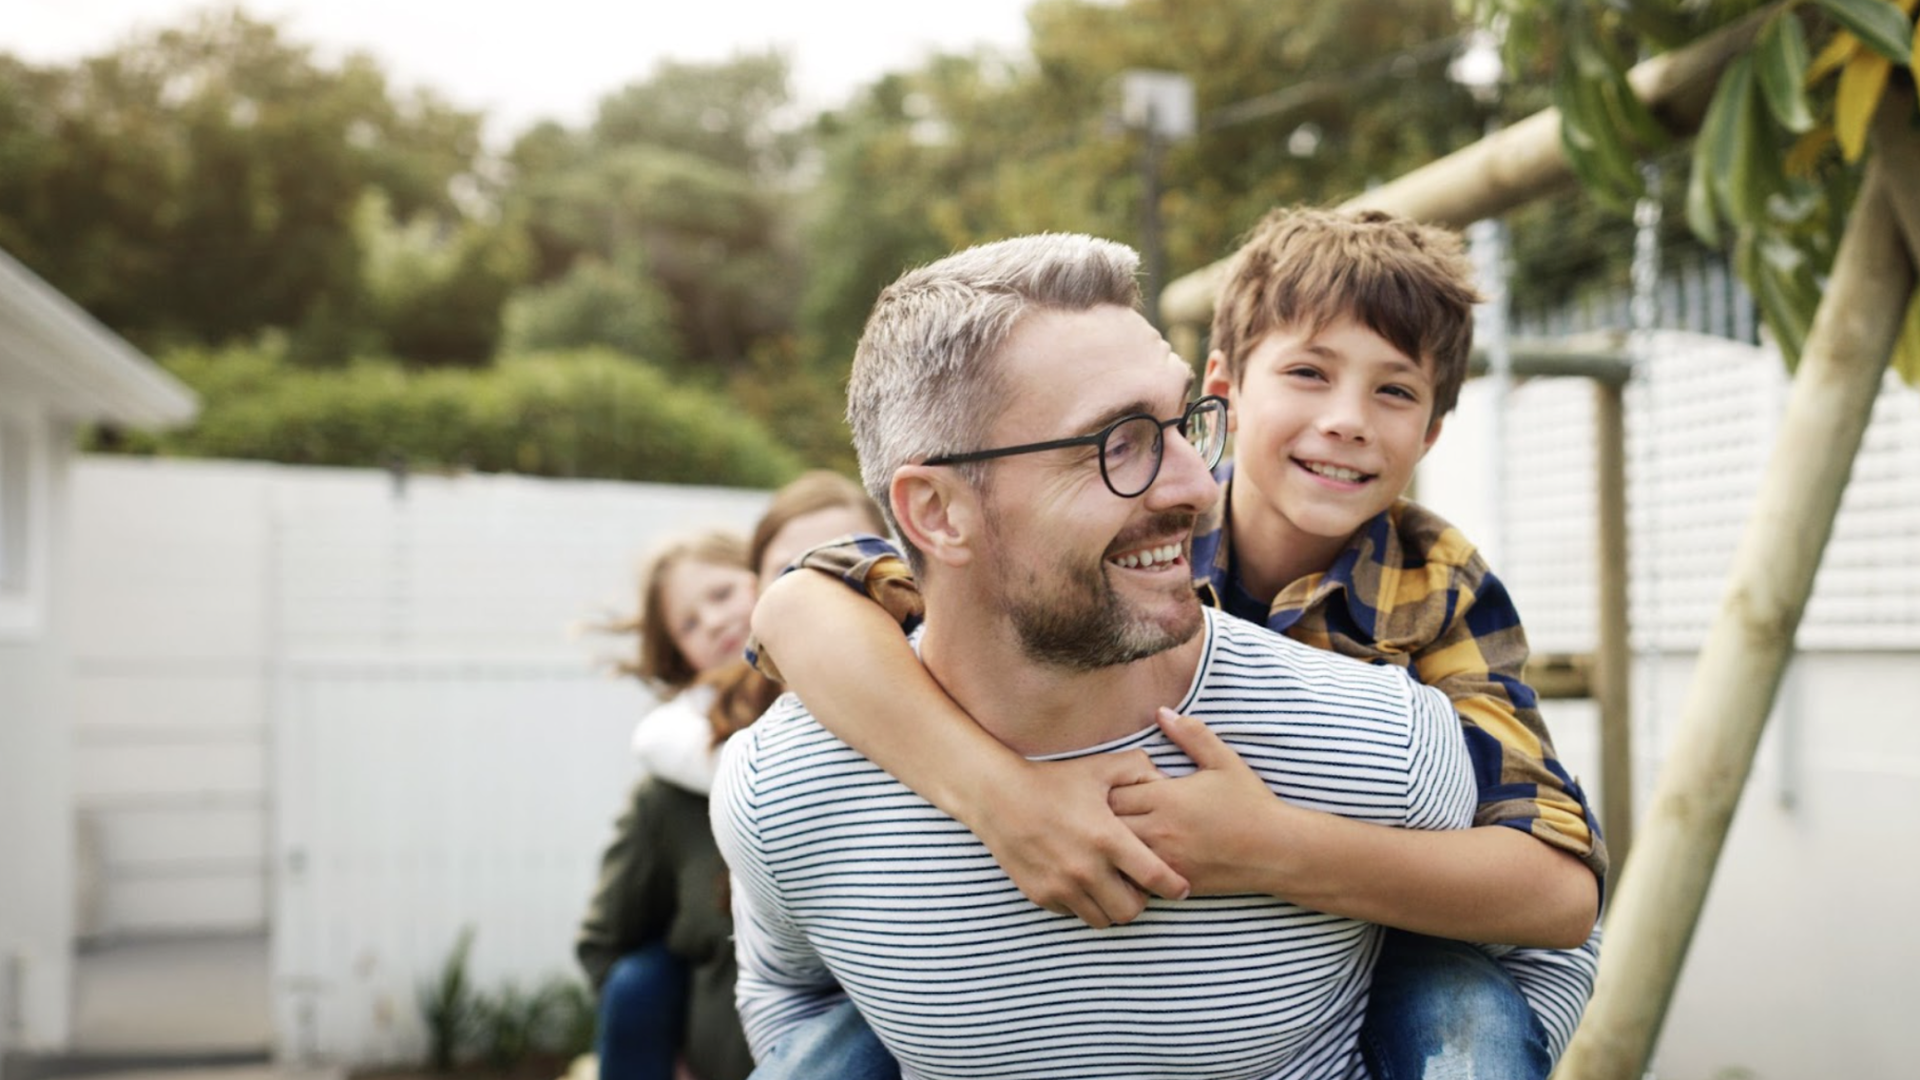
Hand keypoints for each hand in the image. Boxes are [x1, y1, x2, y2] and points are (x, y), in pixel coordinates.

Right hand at [965, 751, 1189, 928]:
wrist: (998, 796)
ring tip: (1110, 885)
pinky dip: (1083, 904)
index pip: (1155, 877)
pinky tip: (1082, 881)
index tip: (1180, 886)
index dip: (1174, 886)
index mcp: (1107, 838)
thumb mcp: (1100, 767)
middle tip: (1137, 884)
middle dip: (1141, 900)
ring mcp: (1061, 885)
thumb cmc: (1054, 780)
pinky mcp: (1041, 895)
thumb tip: (1167, 782)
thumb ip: (1141, 770)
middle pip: (1131, 910)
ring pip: (1103, 919)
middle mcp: (1085, 868)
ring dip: (1112, 906)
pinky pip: (1074, 914)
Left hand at [1108, 708, 1291, 895]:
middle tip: (1115, 811)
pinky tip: (1139, 860)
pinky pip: (1136, 878)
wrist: (1278, 851)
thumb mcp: (1224, 761)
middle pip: (1107, 824)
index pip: (1112, 792)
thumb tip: (1160, 711)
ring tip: (1121, 835)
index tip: (1122, 787)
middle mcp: (1160, 830)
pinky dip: (1131, 869)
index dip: (1112, 789)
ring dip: (1116, 843)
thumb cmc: (1251, 803)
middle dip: (1105, 817)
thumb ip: (1191, 734)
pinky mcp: (1173, 882)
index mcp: (1166, 797)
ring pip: (1117, 853)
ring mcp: (1165, 860)